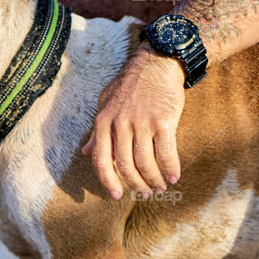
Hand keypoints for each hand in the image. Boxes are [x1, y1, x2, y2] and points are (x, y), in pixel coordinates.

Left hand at [82, 46, 184, 198]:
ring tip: (160, 187)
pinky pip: (166, 152)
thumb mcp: (105, 103)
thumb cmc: (130, 84)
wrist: (157, 63)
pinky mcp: (163, 121)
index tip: (116, 195)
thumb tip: (84, 152)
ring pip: (146, 163)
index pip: (100, 159)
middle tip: (144, 194)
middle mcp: (120, 124)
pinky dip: (171, 168)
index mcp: (103, 121)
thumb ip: (96, 130)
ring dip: (154, 180)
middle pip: (125, 166)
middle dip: (135, 185)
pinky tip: (174, 176)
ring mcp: (142, 123)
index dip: (107, 181)